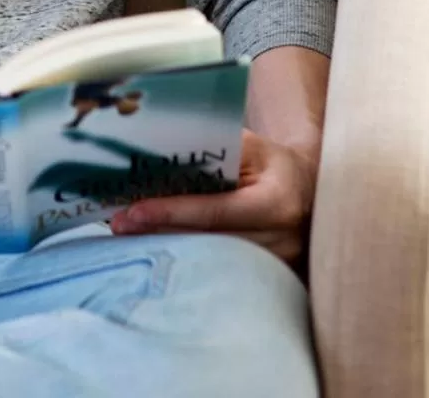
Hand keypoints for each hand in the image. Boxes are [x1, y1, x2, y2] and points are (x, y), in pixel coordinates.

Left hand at [109, 128, 318, 268]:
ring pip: (209, 261)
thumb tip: (161, 151)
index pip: (214, 211)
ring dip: (167, 248)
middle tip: (118, 224)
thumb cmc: (274, 163)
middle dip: (158, 232)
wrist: (311, 194)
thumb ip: (215, 148)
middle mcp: (279, 240)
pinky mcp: (266, 282)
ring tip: (127, 235)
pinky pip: (218, 271)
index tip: (133, 211)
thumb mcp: (252, 146)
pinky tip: (157, 248)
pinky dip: (187, 258)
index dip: (171, 212)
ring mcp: (274, 267)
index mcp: (276, 202)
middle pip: (206, 242)